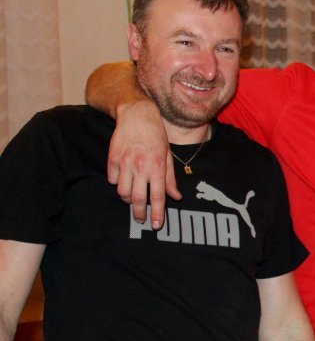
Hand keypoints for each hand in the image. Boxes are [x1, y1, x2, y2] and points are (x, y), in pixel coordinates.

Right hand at [107, 99, 179, 227]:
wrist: (137, 115)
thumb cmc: (156, 136)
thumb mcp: (168, 156)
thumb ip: (170, 179)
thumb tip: (176, 197)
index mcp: (157, 167)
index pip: (158, 196)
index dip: (158, 213)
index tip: (156, 225)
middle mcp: (141, 166)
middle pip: (138, 199)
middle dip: (139, 213)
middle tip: (141, 219)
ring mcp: (125, 162)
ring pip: (123, 192)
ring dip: (128, 199)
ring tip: (133, 198)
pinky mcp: (112, 158)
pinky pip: (112, 179)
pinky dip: (117, 183)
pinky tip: (123, 179)